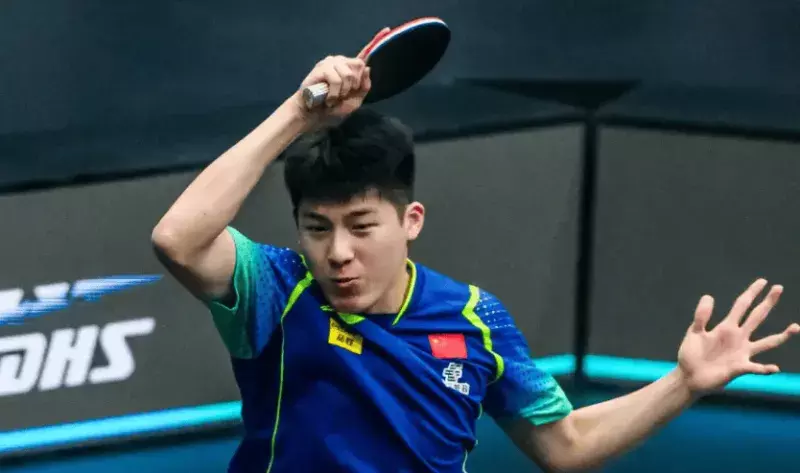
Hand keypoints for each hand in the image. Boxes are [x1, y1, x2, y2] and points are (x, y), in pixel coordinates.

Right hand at [291, 55, 371, 125]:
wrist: (313, 114)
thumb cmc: (334, 106)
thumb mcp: (355, 99)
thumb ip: (364, 86)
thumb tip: (368, 68)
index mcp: (347, 65)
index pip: (361, 64)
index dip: (360, 80)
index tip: (351, 92)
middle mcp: (338, 60)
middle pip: (357, 66)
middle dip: (352, 87)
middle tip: (341, 95)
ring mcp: (328, 62)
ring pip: (347, 74)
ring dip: (343, 92)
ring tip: (334, 98)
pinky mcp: (320, 69)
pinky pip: (336, 80)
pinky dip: (334, 94)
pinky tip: (328, 99)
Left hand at [676, 278, 799, 395]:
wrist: (689, 376)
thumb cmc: (691, 354)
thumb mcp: (694, 332)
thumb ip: (701, 316)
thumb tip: (709, 296)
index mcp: (726, 327)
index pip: (742, 306)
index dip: (751, 293)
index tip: (763, 281)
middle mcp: (738, 338)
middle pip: (756, 317)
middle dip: (767, 303)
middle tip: (779, 287)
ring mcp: (742, 353)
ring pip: (766, 342)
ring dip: (781, 336)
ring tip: (795, 327)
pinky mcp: (739, 368)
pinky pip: (756, 368)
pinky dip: (765, 369)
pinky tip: (774, 368)